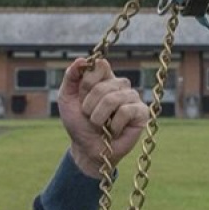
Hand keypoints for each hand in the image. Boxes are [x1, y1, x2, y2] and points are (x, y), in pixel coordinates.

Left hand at [57, 58, 149, 177]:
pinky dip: (113, 125)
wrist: (86, 149)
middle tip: (90, 116)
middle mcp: (120, 84)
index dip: (88, 82)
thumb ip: (71, 77)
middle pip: (103, 85)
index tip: (82, 96)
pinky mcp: (142, 112)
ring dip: (98, 117)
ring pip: (112, 99)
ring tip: (100, 125)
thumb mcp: (67, 98)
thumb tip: (81, 59)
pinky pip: (125, 111)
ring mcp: (132, 97)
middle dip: (89, 106)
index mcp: (104, 78)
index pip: (100, 65)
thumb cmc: (78, 123)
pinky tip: (114, 131)